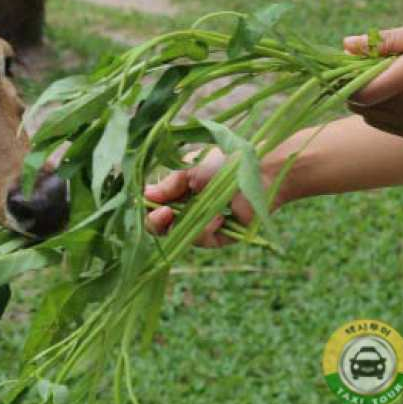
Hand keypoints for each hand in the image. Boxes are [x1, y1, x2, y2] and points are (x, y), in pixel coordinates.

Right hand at [143, 150, 272, 247]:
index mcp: (178, 192)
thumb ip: (169, 185)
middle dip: (157, 223)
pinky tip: (219, 216)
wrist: (258, 169)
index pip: (155, 207)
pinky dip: (207, 230)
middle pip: (162, 228)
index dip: (148, 209)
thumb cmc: (224, 162)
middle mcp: (188, 210)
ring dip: (184, 225)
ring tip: (198, 209)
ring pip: (180, 236)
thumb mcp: (190, 170)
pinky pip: (204, 241)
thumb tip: (144, 196)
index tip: (148, 202)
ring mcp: (204, 225)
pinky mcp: (221, 237)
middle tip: (164, 214)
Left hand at [341, 18, 402, 140]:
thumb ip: (386, 40)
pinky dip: (383, 110)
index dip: (345, 76)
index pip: (357, 90)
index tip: (350, 59)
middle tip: (371, 64)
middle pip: (358, 103)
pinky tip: (402, 91)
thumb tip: (346, 45)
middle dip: (354, 84)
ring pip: (369, 116)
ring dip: (369, 98)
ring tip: (391, 76)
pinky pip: (385, 124)